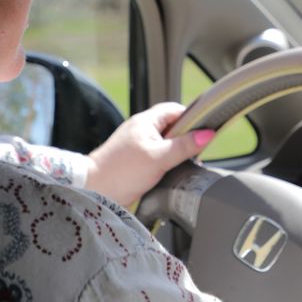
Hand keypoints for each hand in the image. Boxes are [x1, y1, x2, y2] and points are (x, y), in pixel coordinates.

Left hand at [84, 102, 214, 206]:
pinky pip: (158, 156)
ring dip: (177, 152)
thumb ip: (184, 146)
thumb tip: (208, 134)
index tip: (205, 130)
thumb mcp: (159, 157)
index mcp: (146, 120)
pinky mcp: (136, 161)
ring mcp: (138, 146)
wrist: (93, 191)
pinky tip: (172, 173)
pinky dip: (167, 163)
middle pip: (173, 127)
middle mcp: (142, 130)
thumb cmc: (121, 172)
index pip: (176, 110)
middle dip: (187, 138)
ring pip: (166, 143)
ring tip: (185, 163)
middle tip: (197, 151)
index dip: (192, 118)